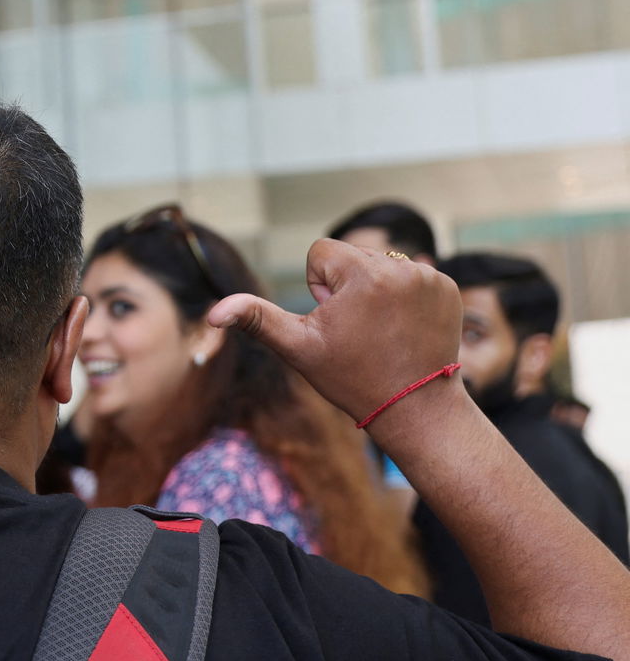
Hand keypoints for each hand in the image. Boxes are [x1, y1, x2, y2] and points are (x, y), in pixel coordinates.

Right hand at [207, 240, 462, 425]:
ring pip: (380, 264)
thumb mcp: (298, 348)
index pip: (321, 252)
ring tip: (382, 329)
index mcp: (362, 274)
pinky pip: (410, 275)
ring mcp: (429, 276)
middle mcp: (401, 267)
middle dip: (347, 286)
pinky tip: (404, 327)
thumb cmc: (351, 378)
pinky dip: (403, 296)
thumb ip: (256, 319)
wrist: (415, 407)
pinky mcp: (447, 287)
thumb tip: (212, 313)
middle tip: (359, 329)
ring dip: (375, 290)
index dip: (320, 289)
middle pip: (352, 256)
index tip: (337, 321)